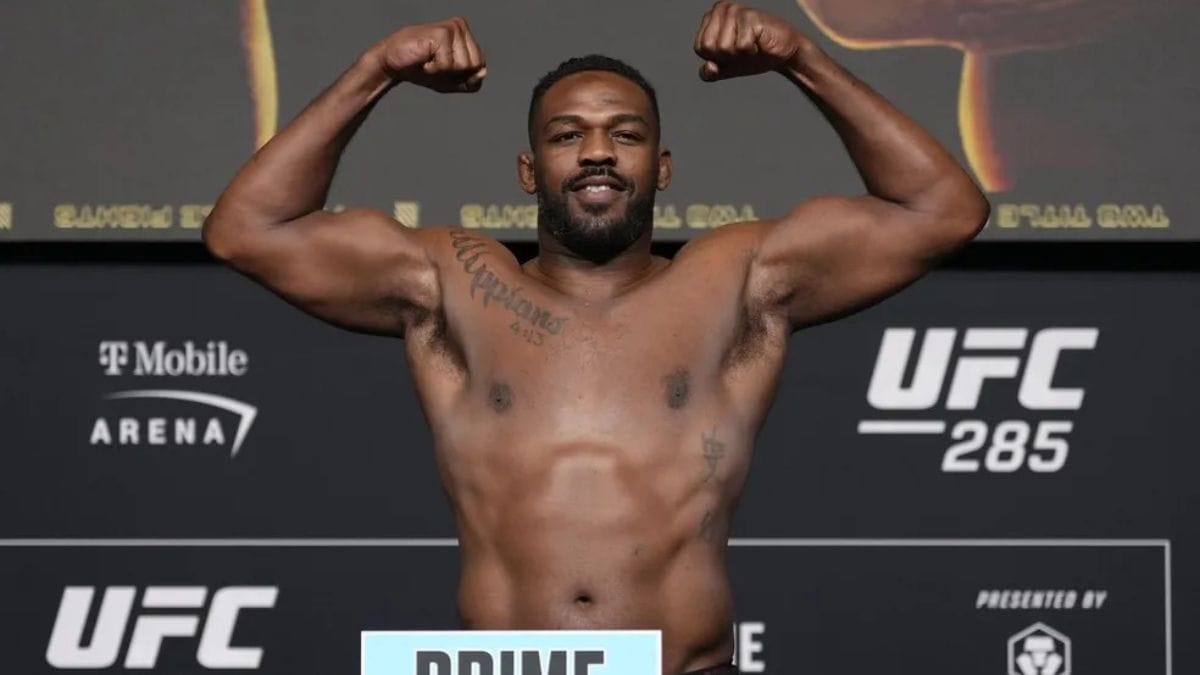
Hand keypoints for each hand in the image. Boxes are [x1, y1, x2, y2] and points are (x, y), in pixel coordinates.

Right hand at [371, 17, 486, 92]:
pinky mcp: (441, 34)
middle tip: (435, 64)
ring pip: (463, 66)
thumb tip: (482, 72)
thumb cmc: (423, 70)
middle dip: (454, 74)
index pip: (480, 67)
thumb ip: (472, 81)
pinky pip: (447, 65)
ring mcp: (451, 28)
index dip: (462, 76)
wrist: (393, 66)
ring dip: (442, 71)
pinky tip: (423, 58)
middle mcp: (460, 27)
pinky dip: (433, 69)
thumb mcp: (453, 81)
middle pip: (475, 66)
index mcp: (466, 35)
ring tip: (429, 60)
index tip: (444, 69)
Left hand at [693, 2, 810, 80]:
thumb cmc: (754, 57)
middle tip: (741, 49)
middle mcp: (722, 9)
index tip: (731, 52)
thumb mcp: (726, 68)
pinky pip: (740, 46)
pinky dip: (751, 51)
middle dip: (725, 56)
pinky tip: (759, 43)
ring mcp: (736, 11)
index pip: (700, 47)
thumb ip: (709, 73)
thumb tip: (709, 68)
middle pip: (708, 47)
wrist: (783, 55)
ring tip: (751, 45)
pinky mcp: (751, 17)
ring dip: (739, 54)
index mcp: (711, 16)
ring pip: (723, 47)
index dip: (715, 58)